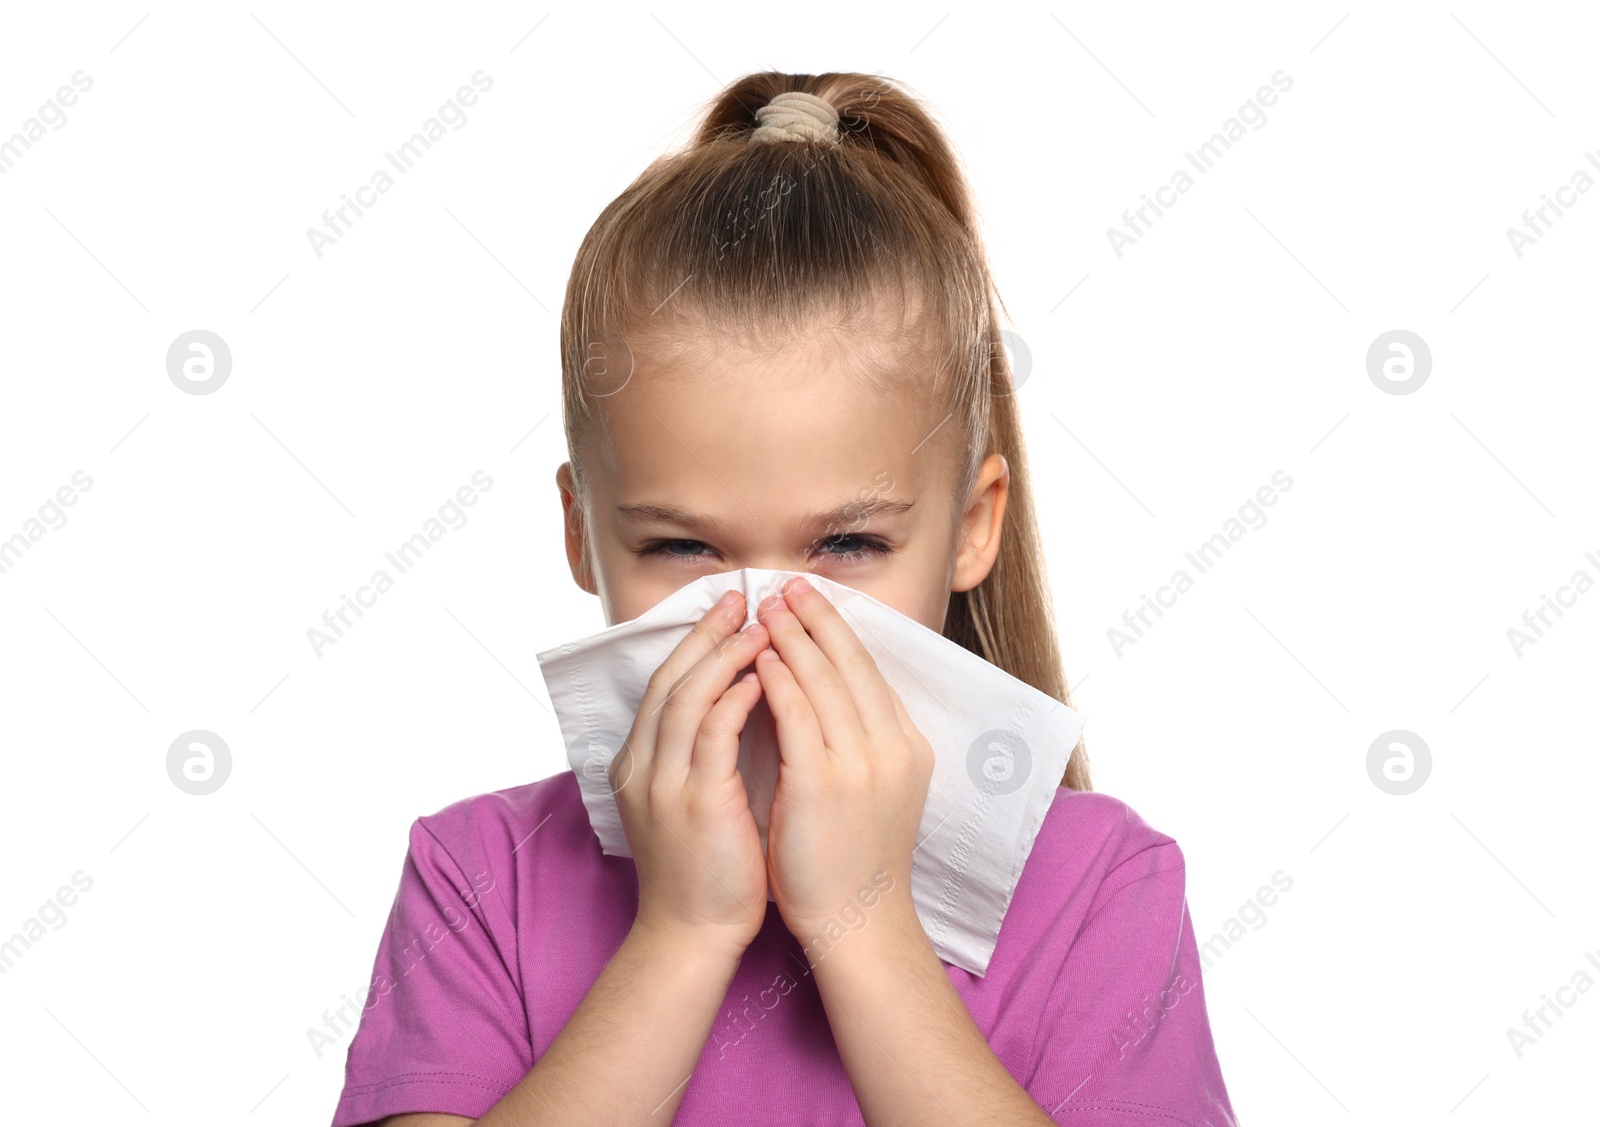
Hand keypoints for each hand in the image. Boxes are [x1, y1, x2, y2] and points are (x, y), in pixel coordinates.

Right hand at [611, 589, 771, 957]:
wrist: (693, 933)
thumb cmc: (707, 869)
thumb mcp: (693, 800)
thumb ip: (702, 754)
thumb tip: (739, 703)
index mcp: (640, 762)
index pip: (666, 683)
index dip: (696, 643)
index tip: (729, 611)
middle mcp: (643, 765)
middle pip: (671, 678)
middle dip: (707, 634)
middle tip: (742, 597)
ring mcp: (663, 783)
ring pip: (687, 697)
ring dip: (726, 655)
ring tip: (762, 625)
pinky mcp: (694, 802)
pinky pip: (713, 734)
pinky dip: (736, 698)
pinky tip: (764, 677)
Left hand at [753, 576, 933, 940]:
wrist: (858, 921)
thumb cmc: (855, 858)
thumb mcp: (874, 787)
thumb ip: (860, 740)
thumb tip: (831, 692)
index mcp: (906, 745)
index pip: (869, 670)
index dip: (838, 629)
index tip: (810, 598)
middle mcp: (891, 747)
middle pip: (850, 664)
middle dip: (815, 618)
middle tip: (786, 584)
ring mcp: (861, 766)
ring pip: (824, 681)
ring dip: (792, 637)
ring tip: (765, 608)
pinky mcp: (824, 786)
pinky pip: (799, 718)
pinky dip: (779, 681)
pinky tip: (760, 658)